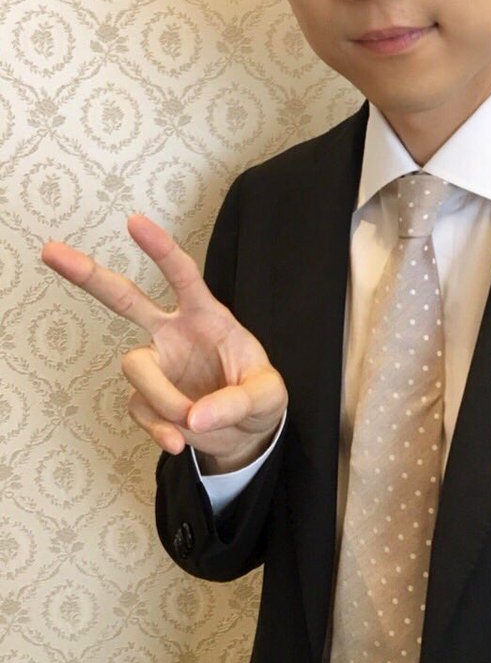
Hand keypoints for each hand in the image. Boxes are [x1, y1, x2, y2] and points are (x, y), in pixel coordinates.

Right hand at [41, 213, 287, 472]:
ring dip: (164, 397)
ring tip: (193, 419)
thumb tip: (193, 417)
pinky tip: (179, 441)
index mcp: (206, 316)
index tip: (134, 221)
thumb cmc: (259, 397)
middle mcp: (173, 333)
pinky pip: (140, 409)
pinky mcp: (147, 398)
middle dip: (88, 275)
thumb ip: (236, 402)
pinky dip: (159, 428)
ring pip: (135, 367)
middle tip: (51, 251)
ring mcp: (157, 364)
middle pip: (124, 298)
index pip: (182, 275)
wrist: (246, 434)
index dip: (160, 249)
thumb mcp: (268, 396)